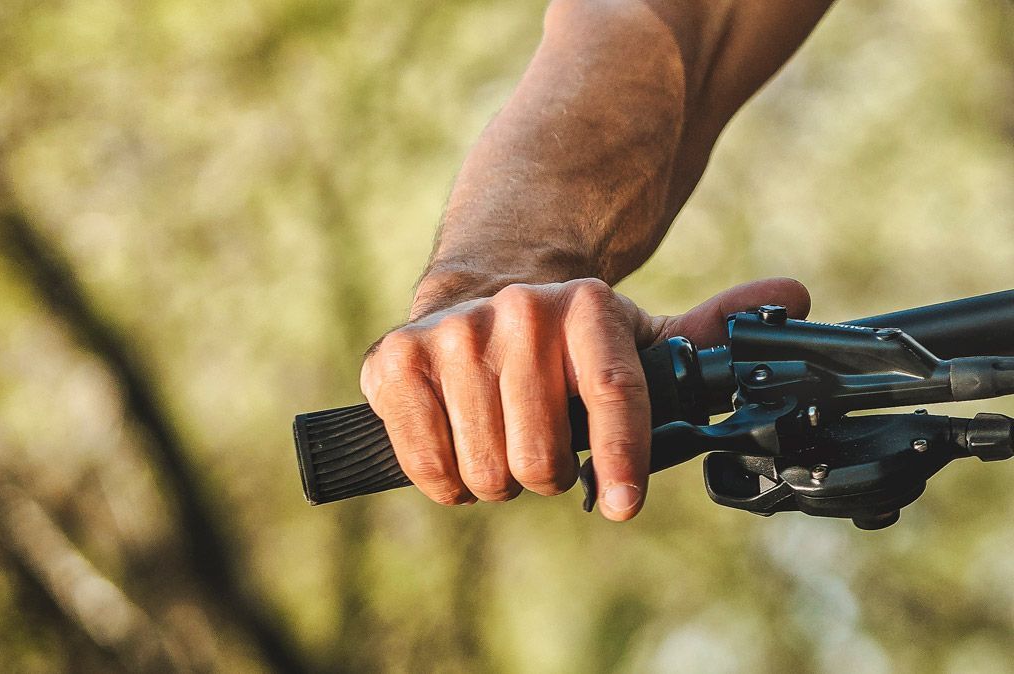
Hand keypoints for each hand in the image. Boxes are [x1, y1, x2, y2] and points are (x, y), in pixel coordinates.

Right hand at [360, 277, 809, 520]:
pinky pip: (430, 468)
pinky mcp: (392, 362)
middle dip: (542, 473)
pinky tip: (455, 446)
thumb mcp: (631, 334)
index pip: (615, 392)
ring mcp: (449, 335)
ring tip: (495, 442)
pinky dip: (447, 480)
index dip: (621, 459)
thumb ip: (706, 331)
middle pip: (542, 455)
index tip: (622, 506)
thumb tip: (795, 293)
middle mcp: (515, 311)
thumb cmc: (559, 341)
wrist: (467, 295)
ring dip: (496, 479)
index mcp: (584, 305)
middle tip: (536, 452)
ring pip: (488, 470)